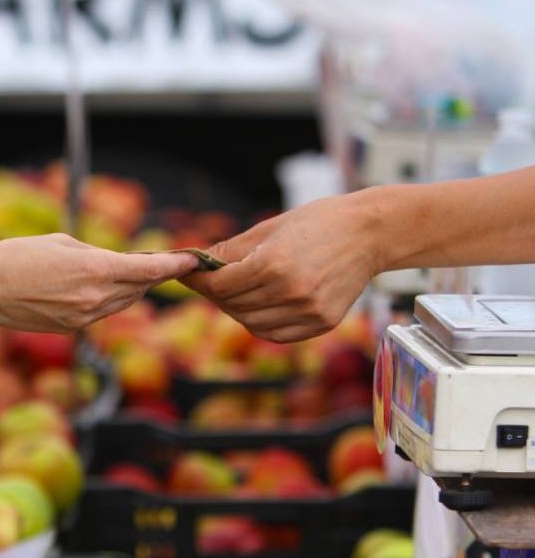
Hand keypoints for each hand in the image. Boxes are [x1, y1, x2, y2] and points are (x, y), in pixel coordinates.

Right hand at [0, 234, 197, 332]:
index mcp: (96, 271)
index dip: (175, 264)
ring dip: (131, 288)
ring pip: (122, 302)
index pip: (150, 270)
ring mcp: (83, 318)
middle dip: (152, 275)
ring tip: (132, 271)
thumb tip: (115, 263)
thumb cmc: (14, 256)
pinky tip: (100, 287)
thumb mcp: (61, 243)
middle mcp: (95, 299)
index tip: (193, 259)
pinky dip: (107, 299)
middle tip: (161, 261)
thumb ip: (95, 254)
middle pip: (140, 288)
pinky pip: (100, 312)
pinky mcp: (70, 329)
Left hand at [180, 195, 379, 342]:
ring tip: (237, 291)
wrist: (370, 233)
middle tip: (210, 281)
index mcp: (274, 264)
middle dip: (215, 294)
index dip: (199, 282)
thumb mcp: (268, 228)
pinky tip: (259, 306)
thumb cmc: (318, 222)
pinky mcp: (322, 323)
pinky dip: (260, 324)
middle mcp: (290, 292)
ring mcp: (308, 312)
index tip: (187, 274)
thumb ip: (229, 251)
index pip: (220, 286)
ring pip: (251, 323)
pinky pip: (276, 334)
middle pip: (233, 306)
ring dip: (236, 309)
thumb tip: (193, 263)